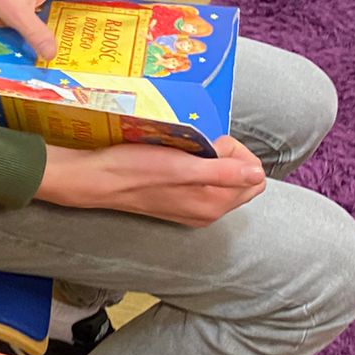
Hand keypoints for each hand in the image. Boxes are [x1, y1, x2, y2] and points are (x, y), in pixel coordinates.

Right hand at [37, 135, 265, 223]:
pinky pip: (202, 181)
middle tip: (194, 146)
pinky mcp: (177, 202)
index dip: (236, 153)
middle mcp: (207, 211)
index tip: (209, 143)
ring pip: (221, 178)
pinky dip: (194, 166)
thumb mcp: (182, 166)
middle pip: (240, 178)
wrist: (96, 180)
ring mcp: (192, 209)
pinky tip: (173, 158)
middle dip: (225, 156)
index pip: (254, 176)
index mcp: (214, 204)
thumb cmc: (135, 168)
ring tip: (181, 150)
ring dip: (208, 159)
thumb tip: (258, 174)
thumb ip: (224, 172)